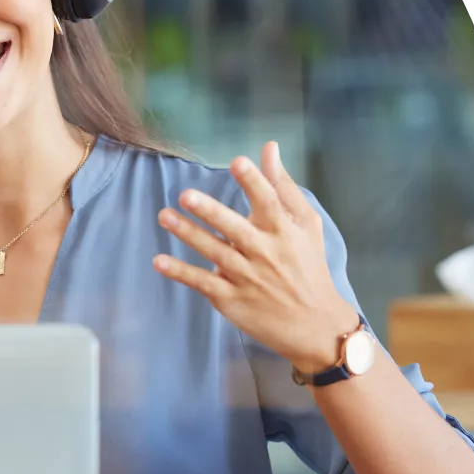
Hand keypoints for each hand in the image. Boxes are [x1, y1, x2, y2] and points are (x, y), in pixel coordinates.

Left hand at [153, 141, 358, 372]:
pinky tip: (159, 261)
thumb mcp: (305, 224)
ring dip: (189, 235)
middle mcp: (264, 252)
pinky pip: (203, 283)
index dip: (254, 182)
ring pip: (215, 253)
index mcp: (283, 231)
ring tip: (165, 216)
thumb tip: (269, 149)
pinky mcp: (231, 298)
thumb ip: (283, 186)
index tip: (238, 162)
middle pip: (235, 228)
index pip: (268, 202)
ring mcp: (246, 277)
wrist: (314, 324)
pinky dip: (181, 273)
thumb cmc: (308, 266)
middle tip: (186, 195)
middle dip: (211, 212)